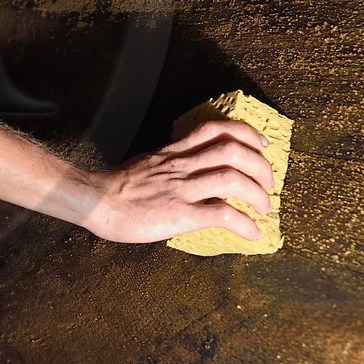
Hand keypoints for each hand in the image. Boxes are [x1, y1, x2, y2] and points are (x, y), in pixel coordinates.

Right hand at [81, 119, 275, 243]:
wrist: (96, 202)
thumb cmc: (118, 188)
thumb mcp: (148, 163)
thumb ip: (172, 163)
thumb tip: (193, 171)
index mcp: (174, 153)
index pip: (214, 130)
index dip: (245, 133)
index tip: (261, 144)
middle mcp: (182, 166)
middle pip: (232, 151)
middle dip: (260, 166)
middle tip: (268, 182)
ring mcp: (181, 189)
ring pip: (232, 179)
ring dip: (258, 194)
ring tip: (264, 208)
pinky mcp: (180, 214)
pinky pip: (221, 215)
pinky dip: (244, 224)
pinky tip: (252, 234)